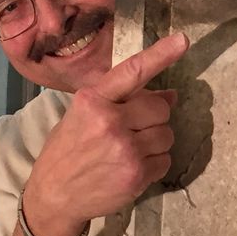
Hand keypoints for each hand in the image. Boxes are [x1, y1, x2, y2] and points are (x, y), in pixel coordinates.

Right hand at [21, 32, 188, 235]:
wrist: (53, 195)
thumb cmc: (69, 148)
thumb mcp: (85, 115)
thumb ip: (124, 101)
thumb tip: (171, 95)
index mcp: (93, 100)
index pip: (132, 71)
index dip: (160, 55)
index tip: (183, 40)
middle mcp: (109, 121)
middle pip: (161, 108)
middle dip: (154, 117)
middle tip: (134, 128)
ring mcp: (125, 150)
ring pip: (167, 134)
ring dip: (156, 141)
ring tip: (130, 149)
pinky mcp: (136, 175)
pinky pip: (166, 160)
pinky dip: (155, 163)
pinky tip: (132, 166)